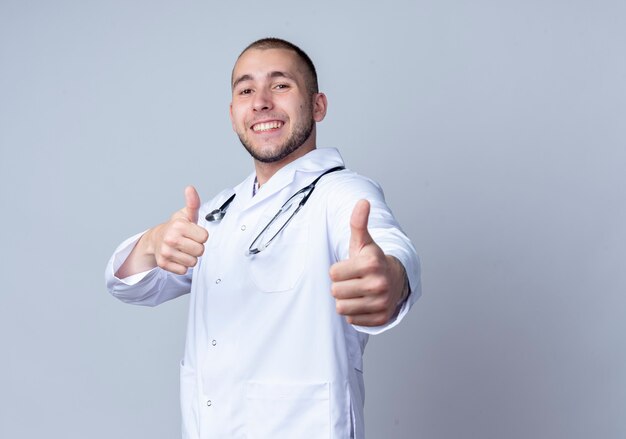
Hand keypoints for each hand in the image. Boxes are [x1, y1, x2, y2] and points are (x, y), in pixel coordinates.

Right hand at [149, 186, 208, 274]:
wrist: (156, 239)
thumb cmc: (176, 227)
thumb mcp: (186, 214)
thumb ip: (193, 203)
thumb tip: (190, 188)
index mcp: (179, 226)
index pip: (205, 237)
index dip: (201, 235)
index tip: (192, 233)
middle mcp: (171, 239)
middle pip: (200, 251)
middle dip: (197, 247)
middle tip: (188, 242)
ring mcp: (166, 252)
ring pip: (193, 262)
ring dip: (190, 257)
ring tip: (182, 249)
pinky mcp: (164, 264)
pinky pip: (184, 270)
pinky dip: (182, 266)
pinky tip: (177, 257)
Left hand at [329, 200, 408, 325]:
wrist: (397, 280)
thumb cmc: (372, 260)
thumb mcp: (364, 241)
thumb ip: (358, 222)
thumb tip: (362, 201)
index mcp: (371, 263)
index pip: (333, 273)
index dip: (338, 270)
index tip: (350, 267)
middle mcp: (378, 284)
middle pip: (335, 292)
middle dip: (341, 286)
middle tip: (354, 280)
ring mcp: (381, 303)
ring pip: (341, 308)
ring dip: (346, 300)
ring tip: (357, 291)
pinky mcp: (381, 318)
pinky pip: (352, 320)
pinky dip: (355, 313)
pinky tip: (364, 302)